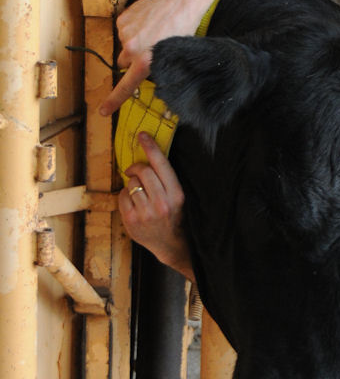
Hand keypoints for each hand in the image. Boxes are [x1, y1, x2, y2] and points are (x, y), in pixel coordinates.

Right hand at [101, 0, 197, 116]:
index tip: (104, 111)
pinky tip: (148, 22)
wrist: (180, 1)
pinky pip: (123, 30)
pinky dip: (132, 28)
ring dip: (134, 42)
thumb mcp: (173, 56)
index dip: (114, 100)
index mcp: (145, 62)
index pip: (125, 87)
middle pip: (123, 63)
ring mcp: (125, 33)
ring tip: (153, 31)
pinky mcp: (122, 20)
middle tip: (149, 51)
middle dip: (132, 60)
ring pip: (124, 45)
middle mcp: (131, 49)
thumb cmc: (183, 29)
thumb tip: (152, 80)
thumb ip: (158, 69)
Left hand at [118, 133, 194, 280]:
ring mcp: (145, 213)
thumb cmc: (173, 215)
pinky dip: (125, 196)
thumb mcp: (177, 196)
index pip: (161, 164)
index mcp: (176, 194)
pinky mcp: (131, 221)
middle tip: (134, 170)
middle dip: (136, 167)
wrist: (170, 244)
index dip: (150, 147)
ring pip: (131, 184)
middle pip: (143, 171)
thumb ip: (165, 179)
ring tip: (139, 194)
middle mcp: (162, 203)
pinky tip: (133, 203)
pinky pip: (122, 196)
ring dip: (132, 184)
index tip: (142, 135)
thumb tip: (147, 156)